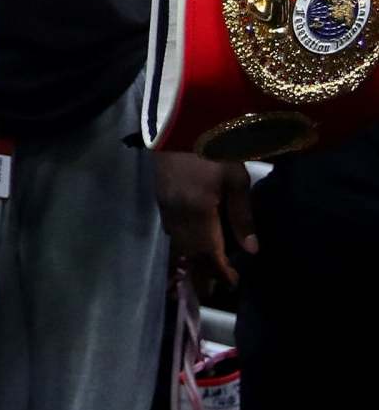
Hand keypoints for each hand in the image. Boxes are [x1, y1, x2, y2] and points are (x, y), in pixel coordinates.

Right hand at [154, 150, 257, 288]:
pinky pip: (169, 229)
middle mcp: (177, 214)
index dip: (220, 270)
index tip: (232, 283)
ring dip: (188, 260)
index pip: (210, 252)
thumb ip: (242, 216)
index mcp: (199, 211)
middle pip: (188, 253)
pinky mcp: (159, 195)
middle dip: (199, 273)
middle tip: (211, 290)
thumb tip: (250, 250)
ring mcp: (164, 205)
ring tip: (199, 273)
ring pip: (175, 242)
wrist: (179, 120)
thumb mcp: (236, 179)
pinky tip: (187, 244)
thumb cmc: (215, 147)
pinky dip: (179, 242)